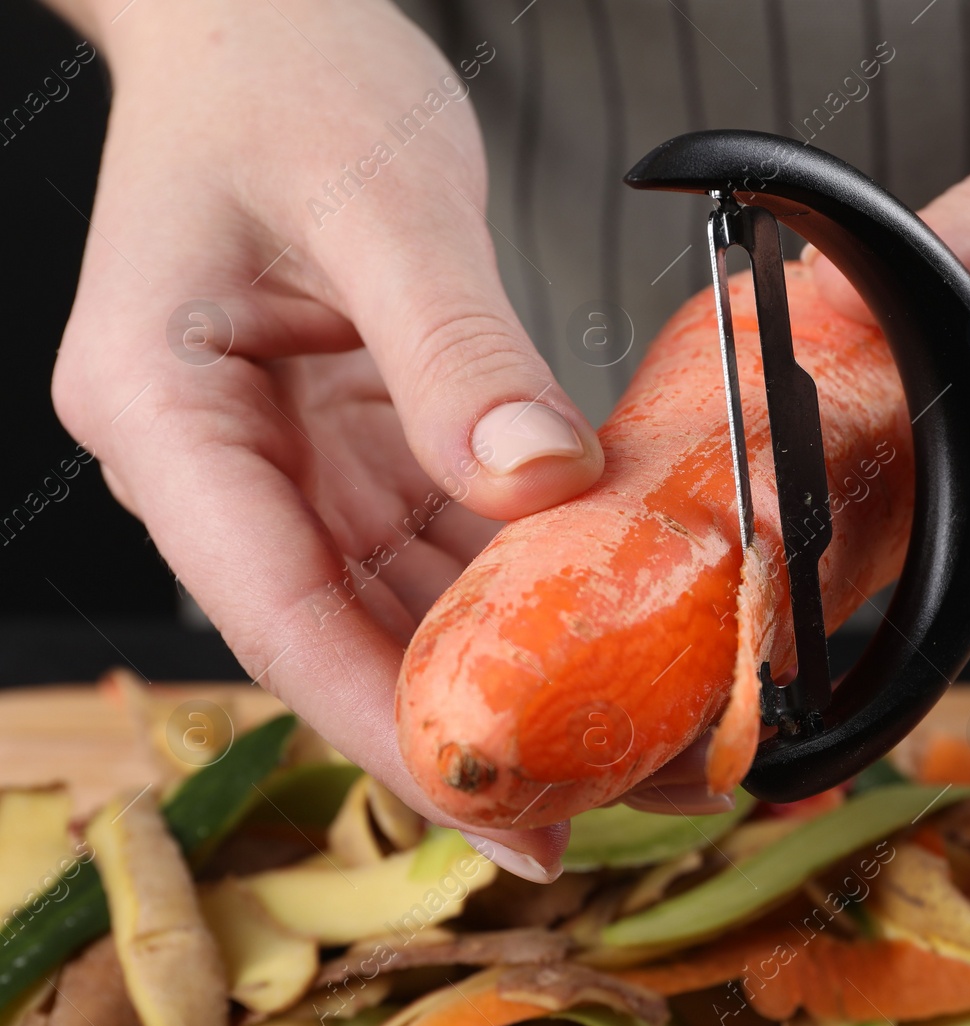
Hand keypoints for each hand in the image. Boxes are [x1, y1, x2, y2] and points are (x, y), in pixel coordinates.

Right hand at [49, 0, 602, 877]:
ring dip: (494, 668)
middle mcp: (209, 455)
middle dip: (458, 724)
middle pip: (336, 633)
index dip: (385, 726)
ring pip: (388, 601)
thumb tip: (539, 483)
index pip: (274, 610)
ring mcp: (277, 453)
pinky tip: (589, 626)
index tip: (498, 808)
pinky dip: (506, 585)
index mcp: (163, 405)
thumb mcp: (380, 203)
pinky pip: (427, 537)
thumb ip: (456, 348)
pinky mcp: (344, 436)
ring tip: (610, 739)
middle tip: (587, 808)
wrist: (266, 19)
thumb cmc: (284, 76)